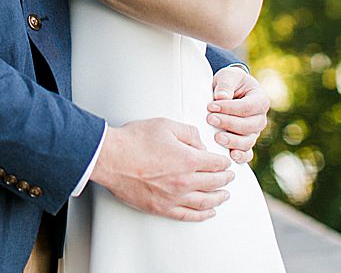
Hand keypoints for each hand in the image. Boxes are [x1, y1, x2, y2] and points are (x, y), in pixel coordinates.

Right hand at [91, 117, 234, 220]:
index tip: (226, 163)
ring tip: (225, 195)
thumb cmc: (135, 139)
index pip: (216, 164)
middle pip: (214, 183)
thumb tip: (201, 145)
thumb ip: (190, 133)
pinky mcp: (160, 208)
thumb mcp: (167, 125)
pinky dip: (201, 215)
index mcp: (188, 159)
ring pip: (204, 202)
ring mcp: (172, 197)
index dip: (224, 163)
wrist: (111, 158)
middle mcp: (184, 181)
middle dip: (225, 180)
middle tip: (230, 178)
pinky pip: (187, 215)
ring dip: (218, 198)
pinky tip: (209, 212)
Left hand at [208, 67, 269, 163]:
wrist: (231, 91)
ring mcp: (254, 133)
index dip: (229, 108)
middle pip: (248, 126)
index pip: (246, 107)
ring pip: (247, 142)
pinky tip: (231, 156)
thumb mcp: (229, 76)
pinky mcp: (246, 143)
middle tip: (210, 119)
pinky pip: (247, 154)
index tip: (211, 106)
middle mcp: (260, 118)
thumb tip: (221, 97)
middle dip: (228, 124)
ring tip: (216, 137)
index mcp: (260, 100)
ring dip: (232, 141)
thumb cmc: (231, 83)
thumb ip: (226, 84)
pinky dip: (241, 157)